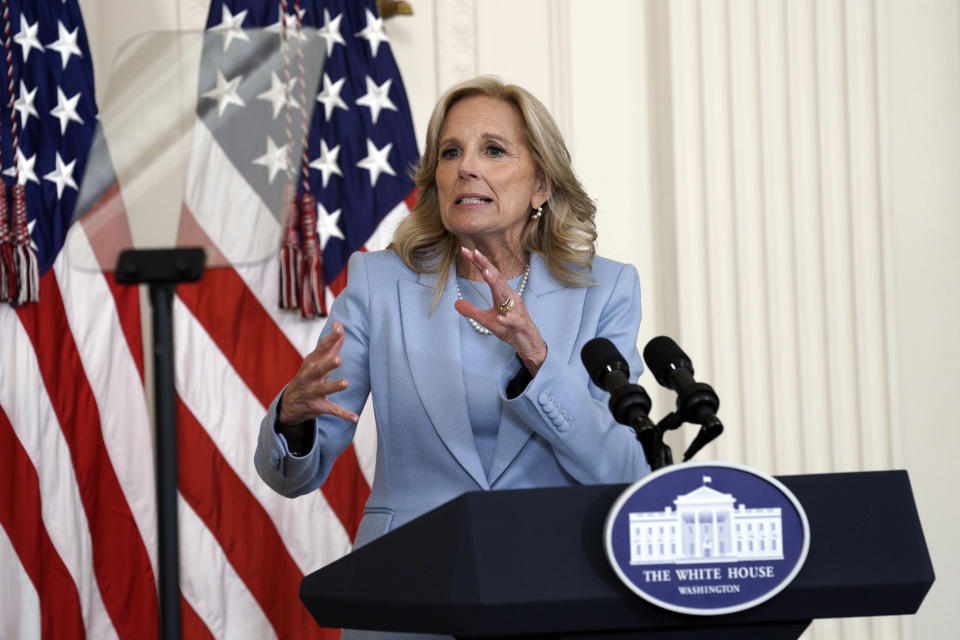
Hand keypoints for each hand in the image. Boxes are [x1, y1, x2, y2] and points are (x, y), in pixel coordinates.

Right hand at [278, 322, 358, 426]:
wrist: (289, 404)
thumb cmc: (308, 376)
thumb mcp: (316, 361)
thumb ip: (330, 344)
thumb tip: (339, 324)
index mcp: (310, 364)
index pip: (321, 349)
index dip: (330, 339)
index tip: (339, 329)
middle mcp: (309, 377)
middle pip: (318, 369)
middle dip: (327, 364)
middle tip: (338, 359)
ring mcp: (312, 392)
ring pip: (323, 390)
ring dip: (334, 387)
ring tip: (346, 383)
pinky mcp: (317, 406)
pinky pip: (331, 410)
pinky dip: (343, 414)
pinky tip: (355, 417)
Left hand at [454, 248, 547, 374]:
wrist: (528, 342)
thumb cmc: (510, 328)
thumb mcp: (486, 320)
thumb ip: (472, 311)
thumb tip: (456, 303)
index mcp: (502, 294)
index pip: (489, 274)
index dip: (479, 262)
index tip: (466, 250)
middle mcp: (511, 298)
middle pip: (497, 278)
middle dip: (486, 265)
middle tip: (474, 252)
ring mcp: (516, 310)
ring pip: (505, 296)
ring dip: (496, 284)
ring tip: (485, 273)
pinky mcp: (519, 324)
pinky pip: (512, 321)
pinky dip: (506, 318)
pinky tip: (499, 317)